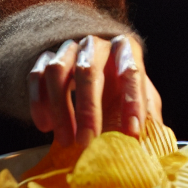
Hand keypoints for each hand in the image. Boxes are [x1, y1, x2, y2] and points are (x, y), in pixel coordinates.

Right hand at [27, 34, 162, 147]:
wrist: (92, 69)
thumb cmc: (121, 86)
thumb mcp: (141, 96)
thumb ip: (148, 114)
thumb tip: (151, 143)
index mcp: (126, 49)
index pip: (131, 70)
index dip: (132, 101)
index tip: (132, 132)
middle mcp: (96, 44)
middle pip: (88, 70)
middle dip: (88, 109)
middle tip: (87, 141)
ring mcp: (69, 48)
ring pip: (58, 71)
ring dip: (60, 108)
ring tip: (65, 140)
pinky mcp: (45, 57)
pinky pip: (36, 75)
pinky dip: (39, 102)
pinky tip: (45, 126)